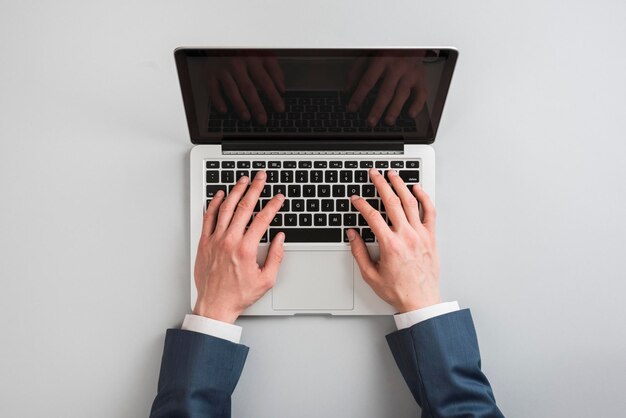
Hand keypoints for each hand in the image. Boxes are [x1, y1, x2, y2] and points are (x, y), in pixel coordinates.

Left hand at [193, 171, 285, 322]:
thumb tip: (279, 239)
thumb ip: (275, 257)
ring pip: (226, 208)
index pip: (263, 219)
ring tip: (243, 180)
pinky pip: (208, 218)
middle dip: (255, 188)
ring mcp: (215, 240)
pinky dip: (214, 204)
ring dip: (236, 191)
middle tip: (261, 177)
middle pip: (244, 207)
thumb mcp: (266, 280)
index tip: (279, 198)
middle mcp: (229, 241)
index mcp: (246, 249)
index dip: (273, 205)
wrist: (215, 305)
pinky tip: (219, 195)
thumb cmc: (238, 295)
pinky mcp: (204, 243)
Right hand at [207, 55, 284, 123]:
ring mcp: (223, 68)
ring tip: (246, 118)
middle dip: (257, 106)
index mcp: (253, 58)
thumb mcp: (264, 54)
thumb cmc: (246, 50)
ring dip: (239, 105)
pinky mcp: (211, 73)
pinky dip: (218, 100)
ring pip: (232, 89)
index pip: (265, 80)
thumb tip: (281, 89)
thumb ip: (274, 70)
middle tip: (263, 120)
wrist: (222, 40)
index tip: (280, 109)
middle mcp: (238, 63)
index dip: (273, 96)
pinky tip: (224, 110)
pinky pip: (213, 88)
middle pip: (249, 88)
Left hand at [345, 55, 427, 126]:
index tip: (352, 108)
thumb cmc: (387, 49)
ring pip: (402, 94)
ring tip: (388, 121)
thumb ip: (357, 71)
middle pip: (386, 91)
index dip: (359, 96)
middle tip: (370, 121)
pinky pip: (421, 93)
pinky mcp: (421, 78)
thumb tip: (348, 89)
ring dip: (395, 109)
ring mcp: (410, 73)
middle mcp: (397, 66)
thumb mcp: (369, 54)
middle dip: (377, 108)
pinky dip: (417, 105)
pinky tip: (410, 114)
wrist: (410, 41)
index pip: (368, 81)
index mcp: (382, 59)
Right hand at [347, 168, 439, 312]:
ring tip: (393, 174)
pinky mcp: (430, 237)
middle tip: (373, 174)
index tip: (355, 199)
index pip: (372, 216)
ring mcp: (421, 235)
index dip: (361, 204)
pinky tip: (417, 188)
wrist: (421, 301)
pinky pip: (429, 212)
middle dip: (380, 184)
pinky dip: (424, 197)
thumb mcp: (370, 275)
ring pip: (410, 202)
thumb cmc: (398, 290)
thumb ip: (358, 252)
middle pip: (392, 202)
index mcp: (390, 245)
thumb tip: (352, 234)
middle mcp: (407, 236)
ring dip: (400, 185)